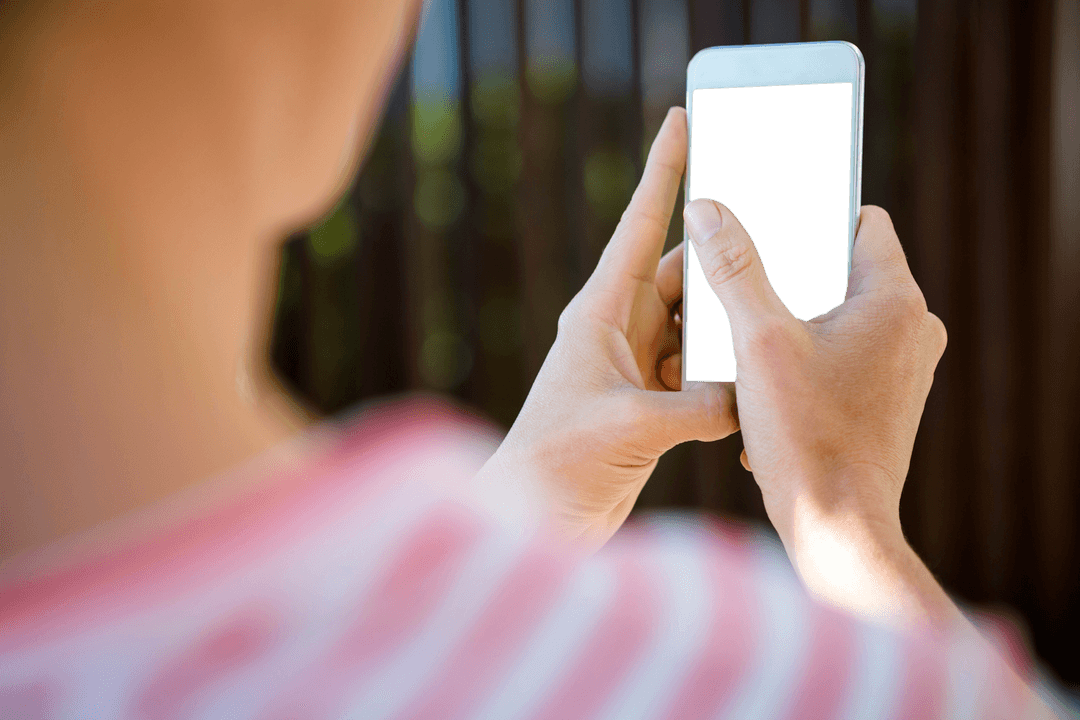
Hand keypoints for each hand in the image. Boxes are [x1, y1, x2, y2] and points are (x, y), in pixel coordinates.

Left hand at [476, 109, 735, 548]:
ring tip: (774, 303)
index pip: (637, 227)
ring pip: (695, 323)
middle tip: (770, 223)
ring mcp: (636, 366)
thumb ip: (698, 407)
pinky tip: (755, 371)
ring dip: (726, 320)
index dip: (662, 172)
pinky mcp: (651, 402)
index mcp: (600, 313)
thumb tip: (750, 397)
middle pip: (678, 272)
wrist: (534, 517)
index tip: (681, 122)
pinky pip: (700, 369)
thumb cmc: (558, 461)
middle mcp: (619, 331)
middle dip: (718, 252)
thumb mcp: (632, 426)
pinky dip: (725, 369)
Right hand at [684, 199, 949, 622]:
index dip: (812, 216)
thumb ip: (733, 270)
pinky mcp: (889, 398)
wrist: (837, 527)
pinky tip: (767, 386)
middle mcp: (912, 327)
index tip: (768, 224)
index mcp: (893, 299)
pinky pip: (845, 354)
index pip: (862, 220)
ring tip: (748, 343)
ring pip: (839, 315)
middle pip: (843, 269)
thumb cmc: (804, 436)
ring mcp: (904, 366)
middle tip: (741, 286)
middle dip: (790, 276)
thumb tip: (707, 210)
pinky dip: (808, 359)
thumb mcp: (757, 342)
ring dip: (794, 322)